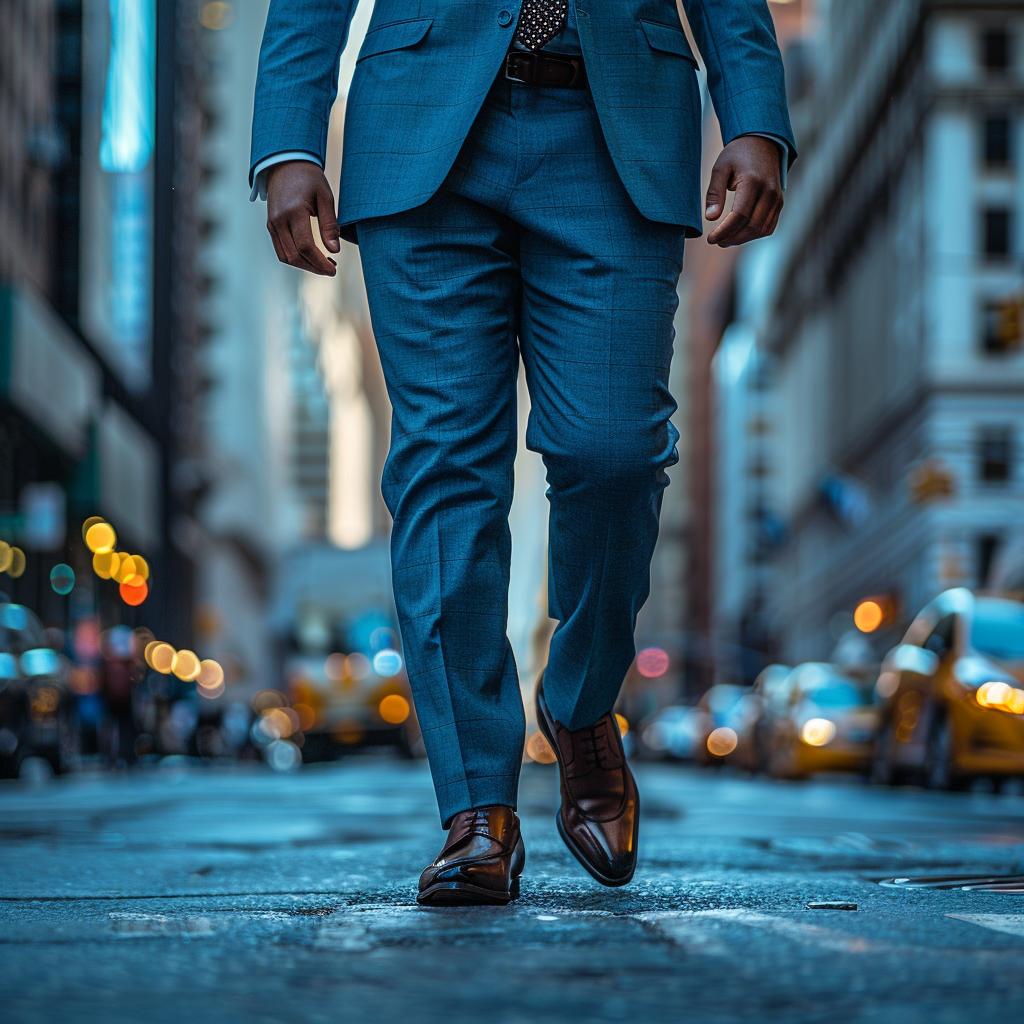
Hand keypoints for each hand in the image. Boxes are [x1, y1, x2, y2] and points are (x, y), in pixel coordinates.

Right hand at [266, 161, 339, 275]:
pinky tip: (311, 257)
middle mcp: (279, 220)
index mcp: (294, 211)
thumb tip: (334, 250)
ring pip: (286, 257)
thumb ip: (330, 225)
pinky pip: (281, 250)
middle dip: (314, 268)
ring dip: (305, 266)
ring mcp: (272, 224)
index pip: (305, 246)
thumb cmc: (309, 179)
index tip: (334, 269)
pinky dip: (295, 259)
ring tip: (323, 265)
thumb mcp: (325, 197)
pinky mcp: (271, 226)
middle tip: (332, 269)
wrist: (286, 164)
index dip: (320, 262)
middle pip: (295, 256)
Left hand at [705, 136, 783, 247]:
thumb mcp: (720, 168)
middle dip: (732, 238)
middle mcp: (769, 191)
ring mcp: (777, 198)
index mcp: (753, 181)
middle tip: (716, 241)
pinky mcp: (779, 203)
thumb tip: (710, 218)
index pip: (739, 215)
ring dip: (742, 239)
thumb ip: (714, 193)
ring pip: (761, 229)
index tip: (710, 239)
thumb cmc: (737, 155)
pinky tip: (739, 234)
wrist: (762, 143)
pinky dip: (753, 234)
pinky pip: (768, 227)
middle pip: (751, 226)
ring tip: (726, 239)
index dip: (724, 231)